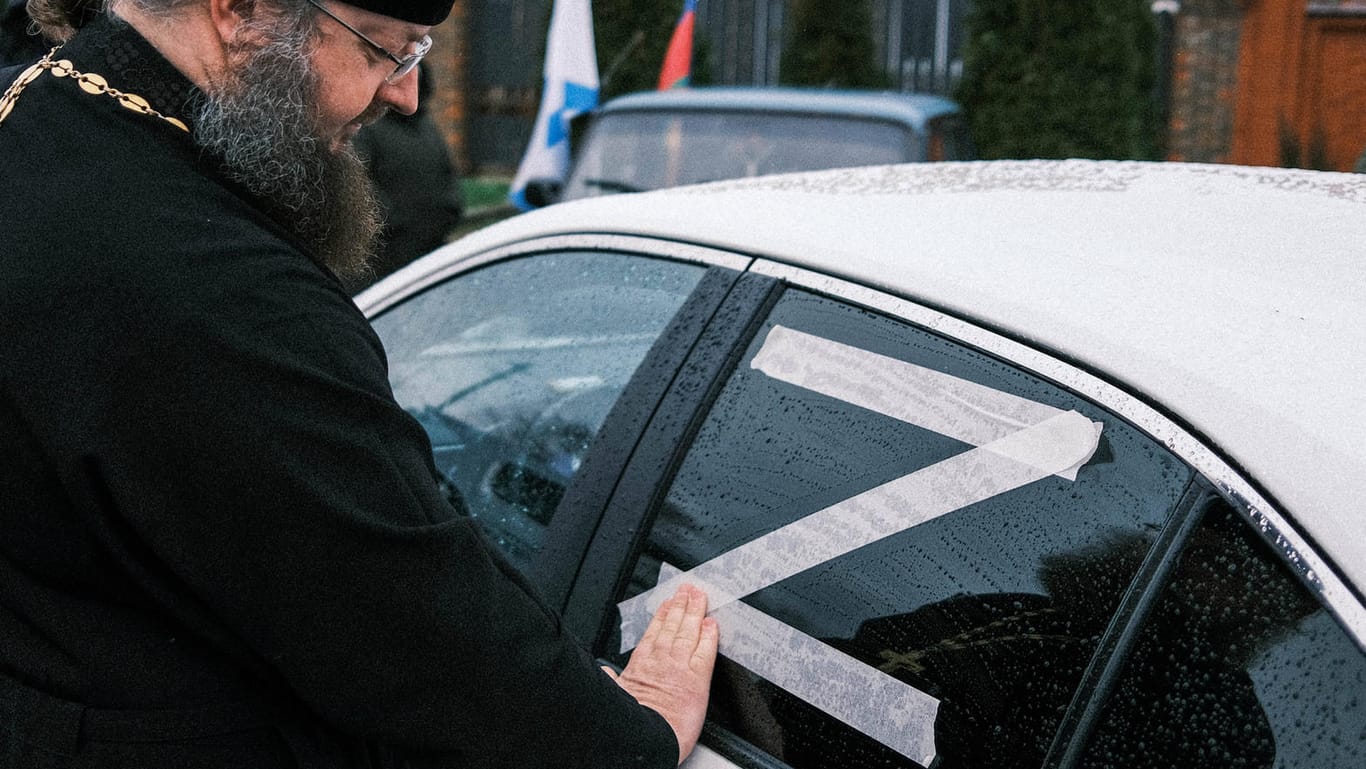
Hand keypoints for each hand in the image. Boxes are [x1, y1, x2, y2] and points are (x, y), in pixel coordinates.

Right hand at [609, 584, 718, 763]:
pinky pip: (705, 651)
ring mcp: (680, 667)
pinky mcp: (697, 679)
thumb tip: (604, 671)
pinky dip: (709, 636)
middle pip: (673, 626)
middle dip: (681, 606)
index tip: (668, 603)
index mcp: (641, 665)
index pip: (654, 633)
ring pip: (688, 632)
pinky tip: (712, 624)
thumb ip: (611, 679)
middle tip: (688, 589)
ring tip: (700, 596)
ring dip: (694, 612)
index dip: (662, 616)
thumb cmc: (631, 724)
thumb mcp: (614, 696)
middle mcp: (661, 661)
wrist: (646, 739)